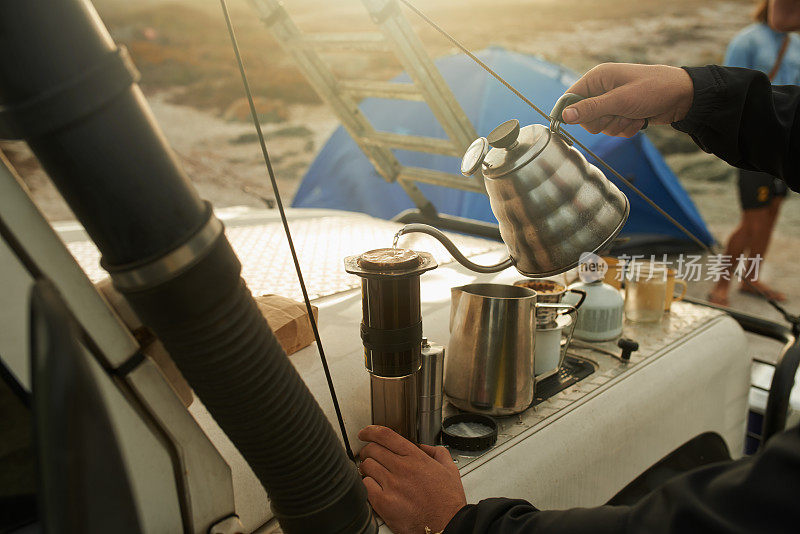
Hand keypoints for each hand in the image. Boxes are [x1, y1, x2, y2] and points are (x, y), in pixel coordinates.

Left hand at [358, 425, 465, 533]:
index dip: (370, 431)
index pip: (386, 435)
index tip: (364, 433)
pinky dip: (366, 485)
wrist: (447, 525)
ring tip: (371, 473)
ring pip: (366, 467)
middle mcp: (402, 468)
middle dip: (367, 451)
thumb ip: (438, 453)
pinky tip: (374, 488)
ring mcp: (392, 485)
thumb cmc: (448, 502)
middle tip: (367, 456)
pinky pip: (365, 486)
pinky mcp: (384, 503)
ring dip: (366, 468)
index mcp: (416, 458)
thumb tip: (426, 448)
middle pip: (372, 449)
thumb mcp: (450, 470)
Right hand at [562, 63, 693, 136]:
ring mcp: (612, 102)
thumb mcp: (620, 100)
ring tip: (634, 115)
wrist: (683, 96)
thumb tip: (565, 116)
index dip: (572, 112)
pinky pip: (613, 129)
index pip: (571, 98)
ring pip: (600, 126)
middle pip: (584, 117)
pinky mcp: (621, 113)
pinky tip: (639, 119)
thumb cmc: (653, 90)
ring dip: (617, 125)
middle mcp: (602, 89)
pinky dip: (626, 128)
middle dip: (603, 121)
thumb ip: (591, 109)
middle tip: (618, 114)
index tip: (579, 122)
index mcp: (598, 78)